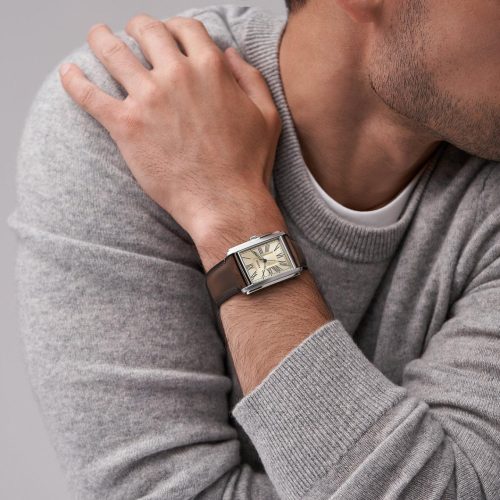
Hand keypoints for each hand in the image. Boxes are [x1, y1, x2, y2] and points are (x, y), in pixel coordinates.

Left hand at [58, 13, 281, 240]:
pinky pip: (89, 94)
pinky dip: (74, 80)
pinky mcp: (126, 126)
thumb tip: (230, 52)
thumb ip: (251, 77)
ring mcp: (149, 99)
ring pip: (112, 52)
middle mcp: (178, 76)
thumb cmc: (247, 165)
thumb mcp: (266, 116)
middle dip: (137, 27)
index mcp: (211, 69)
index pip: (185, 28)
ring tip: (95, 37)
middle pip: (146, 31)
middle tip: (130, 34)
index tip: (167, 35)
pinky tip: (68, 73)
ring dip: (100, 39)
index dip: (173, 27)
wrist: (224, 203)